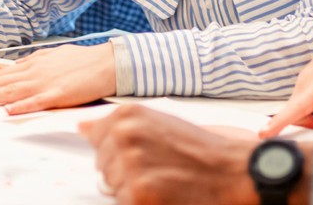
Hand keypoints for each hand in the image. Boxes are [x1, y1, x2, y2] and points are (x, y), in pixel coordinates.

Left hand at [0, 43, 116, 114]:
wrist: (106, 62)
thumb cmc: (81, 61)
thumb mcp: (52, 57)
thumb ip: (33, 64)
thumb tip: (17, 70)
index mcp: (32, 65)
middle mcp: (34, 72)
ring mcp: (45, 83)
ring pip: (10, 92)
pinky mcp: (59, 94)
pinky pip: (37, 101)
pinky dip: (22, 106)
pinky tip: (8, 110)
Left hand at [82, 105, 274, 204]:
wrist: (231, 171)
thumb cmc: (198, 148)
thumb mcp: (156, 122)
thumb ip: (117, 125)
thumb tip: (82, 126)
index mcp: (127, 116)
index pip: (95, 138)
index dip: (117, 150)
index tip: (139, 153)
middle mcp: (124, 136)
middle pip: (102, 166)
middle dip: (124, 172)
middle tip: (158, 168)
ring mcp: (130, 166)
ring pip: (112, 187)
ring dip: (132, 189)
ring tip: (162, 181)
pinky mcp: (138, 194)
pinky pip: (123, 203)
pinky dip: (140, 203)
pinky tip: (163, 194)